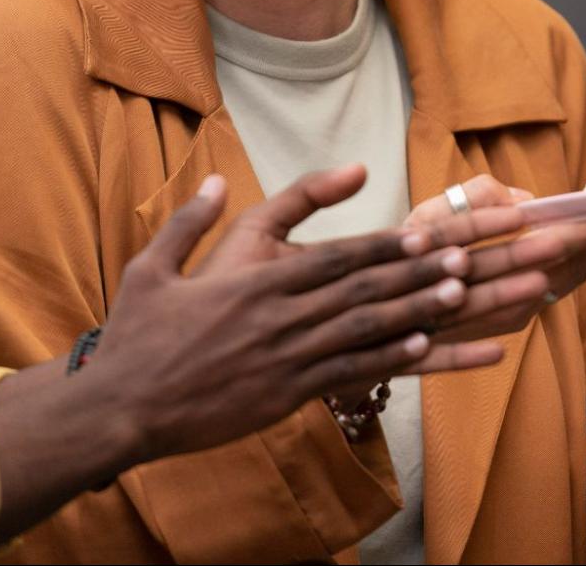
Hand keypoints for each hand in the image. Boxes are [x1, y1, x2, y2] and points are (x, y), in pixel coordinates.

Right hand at [92, 168, 519, 463]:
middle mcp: (277, 319)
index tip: (422, 232)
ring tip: (458, 297)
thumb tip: (214, 179)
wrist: (121, 406)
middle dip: (415, 272)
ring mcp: (284, 361)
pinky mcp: (283, 397)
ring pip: (362, 331)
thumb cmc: (137, 335)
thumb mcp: (153, 265)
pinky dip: (385, 361)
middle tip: (463, 258)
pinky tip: (420, 350)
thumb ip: (189, 220)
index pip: (331, 258)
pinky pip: (344, 376)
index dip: (381, 245)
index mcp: (253, 285)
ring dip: (414, 311)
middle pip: (360, 290)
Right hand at [405, 175, 585, 341]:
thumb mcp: (428, 217)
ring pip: (570, 281)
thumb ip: (479, 201)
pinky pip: (558, 294)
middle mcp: (508, 297)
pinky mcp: (508, 325)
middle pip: (575, 263)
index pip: (558, 242)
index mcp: (489, 266)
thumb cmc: (398, 255)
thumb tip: (526, 203)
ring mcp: (510, 317)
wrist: (369, 317)